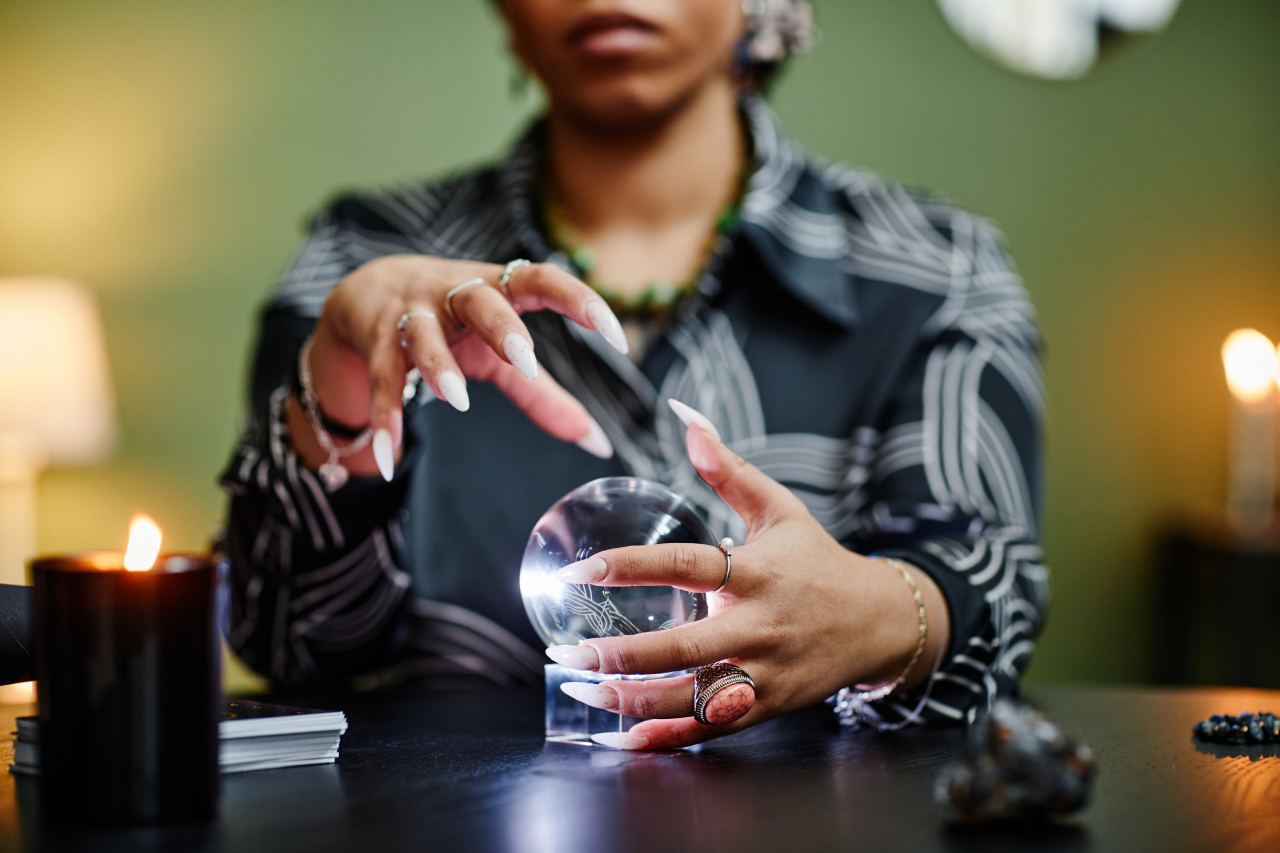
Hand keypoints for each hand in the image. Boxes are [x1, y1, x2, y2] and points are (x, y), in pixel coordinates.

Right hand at [289, 256, 627, 478]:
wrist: (366, 291)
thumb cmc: (452, 323)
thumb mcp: (498, 353)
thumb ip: (543, 394)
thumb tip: (598, 444)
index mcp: (498, 288)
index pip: (545, 280)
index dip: (582, 302)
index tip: (618, 338)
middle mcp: (454, 293)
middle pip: (481, 300)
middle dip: (503, 326)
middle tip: (526, 361)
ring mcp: (411, 314)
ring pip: (423, 334)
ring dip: (439, 365)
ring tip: (457, 400)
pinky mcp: (376, 341)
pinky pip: (382, 378)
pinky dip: (385, 415)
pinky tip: (388, 457)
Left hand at [546, 399, 950, 749]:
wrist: (879, 622)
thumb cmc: (817, 561)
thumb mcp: (779, 508)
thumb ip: (727, 468)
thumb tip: (686, 416)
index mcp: (756, 573)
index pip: (687, 567)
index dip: (631, 568)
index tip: (581, 571)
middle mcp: (760, 627)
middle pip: (684, 649)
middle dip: (621, 655)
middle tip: (565, 652)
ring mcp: (764, 674)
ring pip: (692, 699)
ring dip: (632, 701)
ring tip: (581, 689)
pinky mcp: (766, 707)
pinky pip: (711, 730)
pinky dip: (666, 738)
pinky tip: (621, 737)